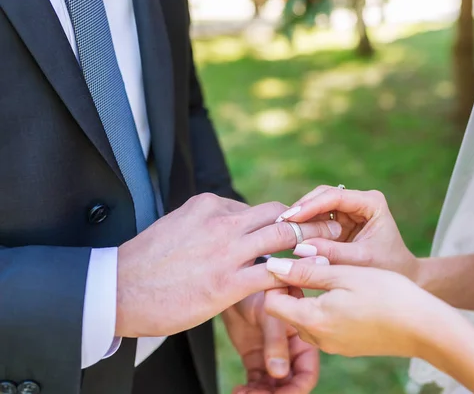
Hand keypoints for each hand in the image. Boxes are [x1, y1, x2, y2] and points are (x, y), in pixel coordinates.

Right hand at [115, 193, 341, 337]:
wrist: (118, 289)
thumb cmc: (147, 262)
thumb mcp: (179, 227)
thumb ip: (209, 225)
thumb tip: (232, 230)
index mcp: (209, 204)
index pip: (257, 207)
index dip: (282, 219)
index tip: (299, 228)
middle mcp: (222, 220)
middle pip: (279, 213)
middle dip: (310, 219)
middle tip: (333, 225)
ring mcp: (226, 250)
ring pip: (284, 236)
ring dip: (314, 240)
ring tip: (335, 246)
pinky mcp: (227, 281)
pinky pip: (274, 272)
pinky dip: (297, 273)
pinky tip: (311, 277)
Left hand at [223, 287, 318, 393]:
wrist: (236, 280)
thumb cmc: (259, 289)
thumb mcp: (270, 314)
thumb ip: (276, 342)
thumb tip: (279, 374)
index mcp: (303, 340)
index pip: (306, 374)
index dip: (296, 390)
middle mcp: (291, 352)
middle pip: (290, 384)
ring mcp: (273, 357)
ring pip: (272, 387)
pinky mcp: (256, 359)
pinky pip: (256, 382)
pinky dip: (248, 390)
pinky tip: (237, 390)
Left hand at [262, 258, 457, 358]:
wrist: (424, 327)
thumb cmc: (387, 295)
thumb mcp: (344, 275)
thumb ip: (306, 272)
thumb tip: (273, 266)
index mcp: (313, 320)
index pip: (270, 303)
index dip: (275, 281)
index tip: (291, 263)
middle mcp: (318, 339)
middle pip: (285, 313)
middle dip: (290, 289)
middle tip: (309, 265)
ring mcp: (333, 346)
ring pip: (303, 320)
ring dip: (306, 299)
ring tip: (326, 276)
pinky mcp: (346, 347)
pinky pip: (321, 327)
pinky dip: (322, 310)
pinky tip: (342, 293)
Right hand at [282, 185, 417, 277]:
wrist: (402, 277)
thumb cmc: (388, 268)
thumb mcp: (361, 261)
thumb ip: (332, 253)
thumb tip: (299, 247)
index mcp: (371, 202)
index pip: (335, 196)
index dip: (311, 206)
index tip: (290, 218)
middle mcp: (359, 201)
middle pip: (323, 196)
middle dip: (302, 209)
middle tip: (280, 224)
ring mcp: (348, 210)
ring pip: (317, 205)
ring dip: (300, 217)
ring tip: (280, 230)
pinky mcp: (339, 222)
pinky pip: (317, 219)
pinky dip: (304, 227)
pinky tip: (289, 236)